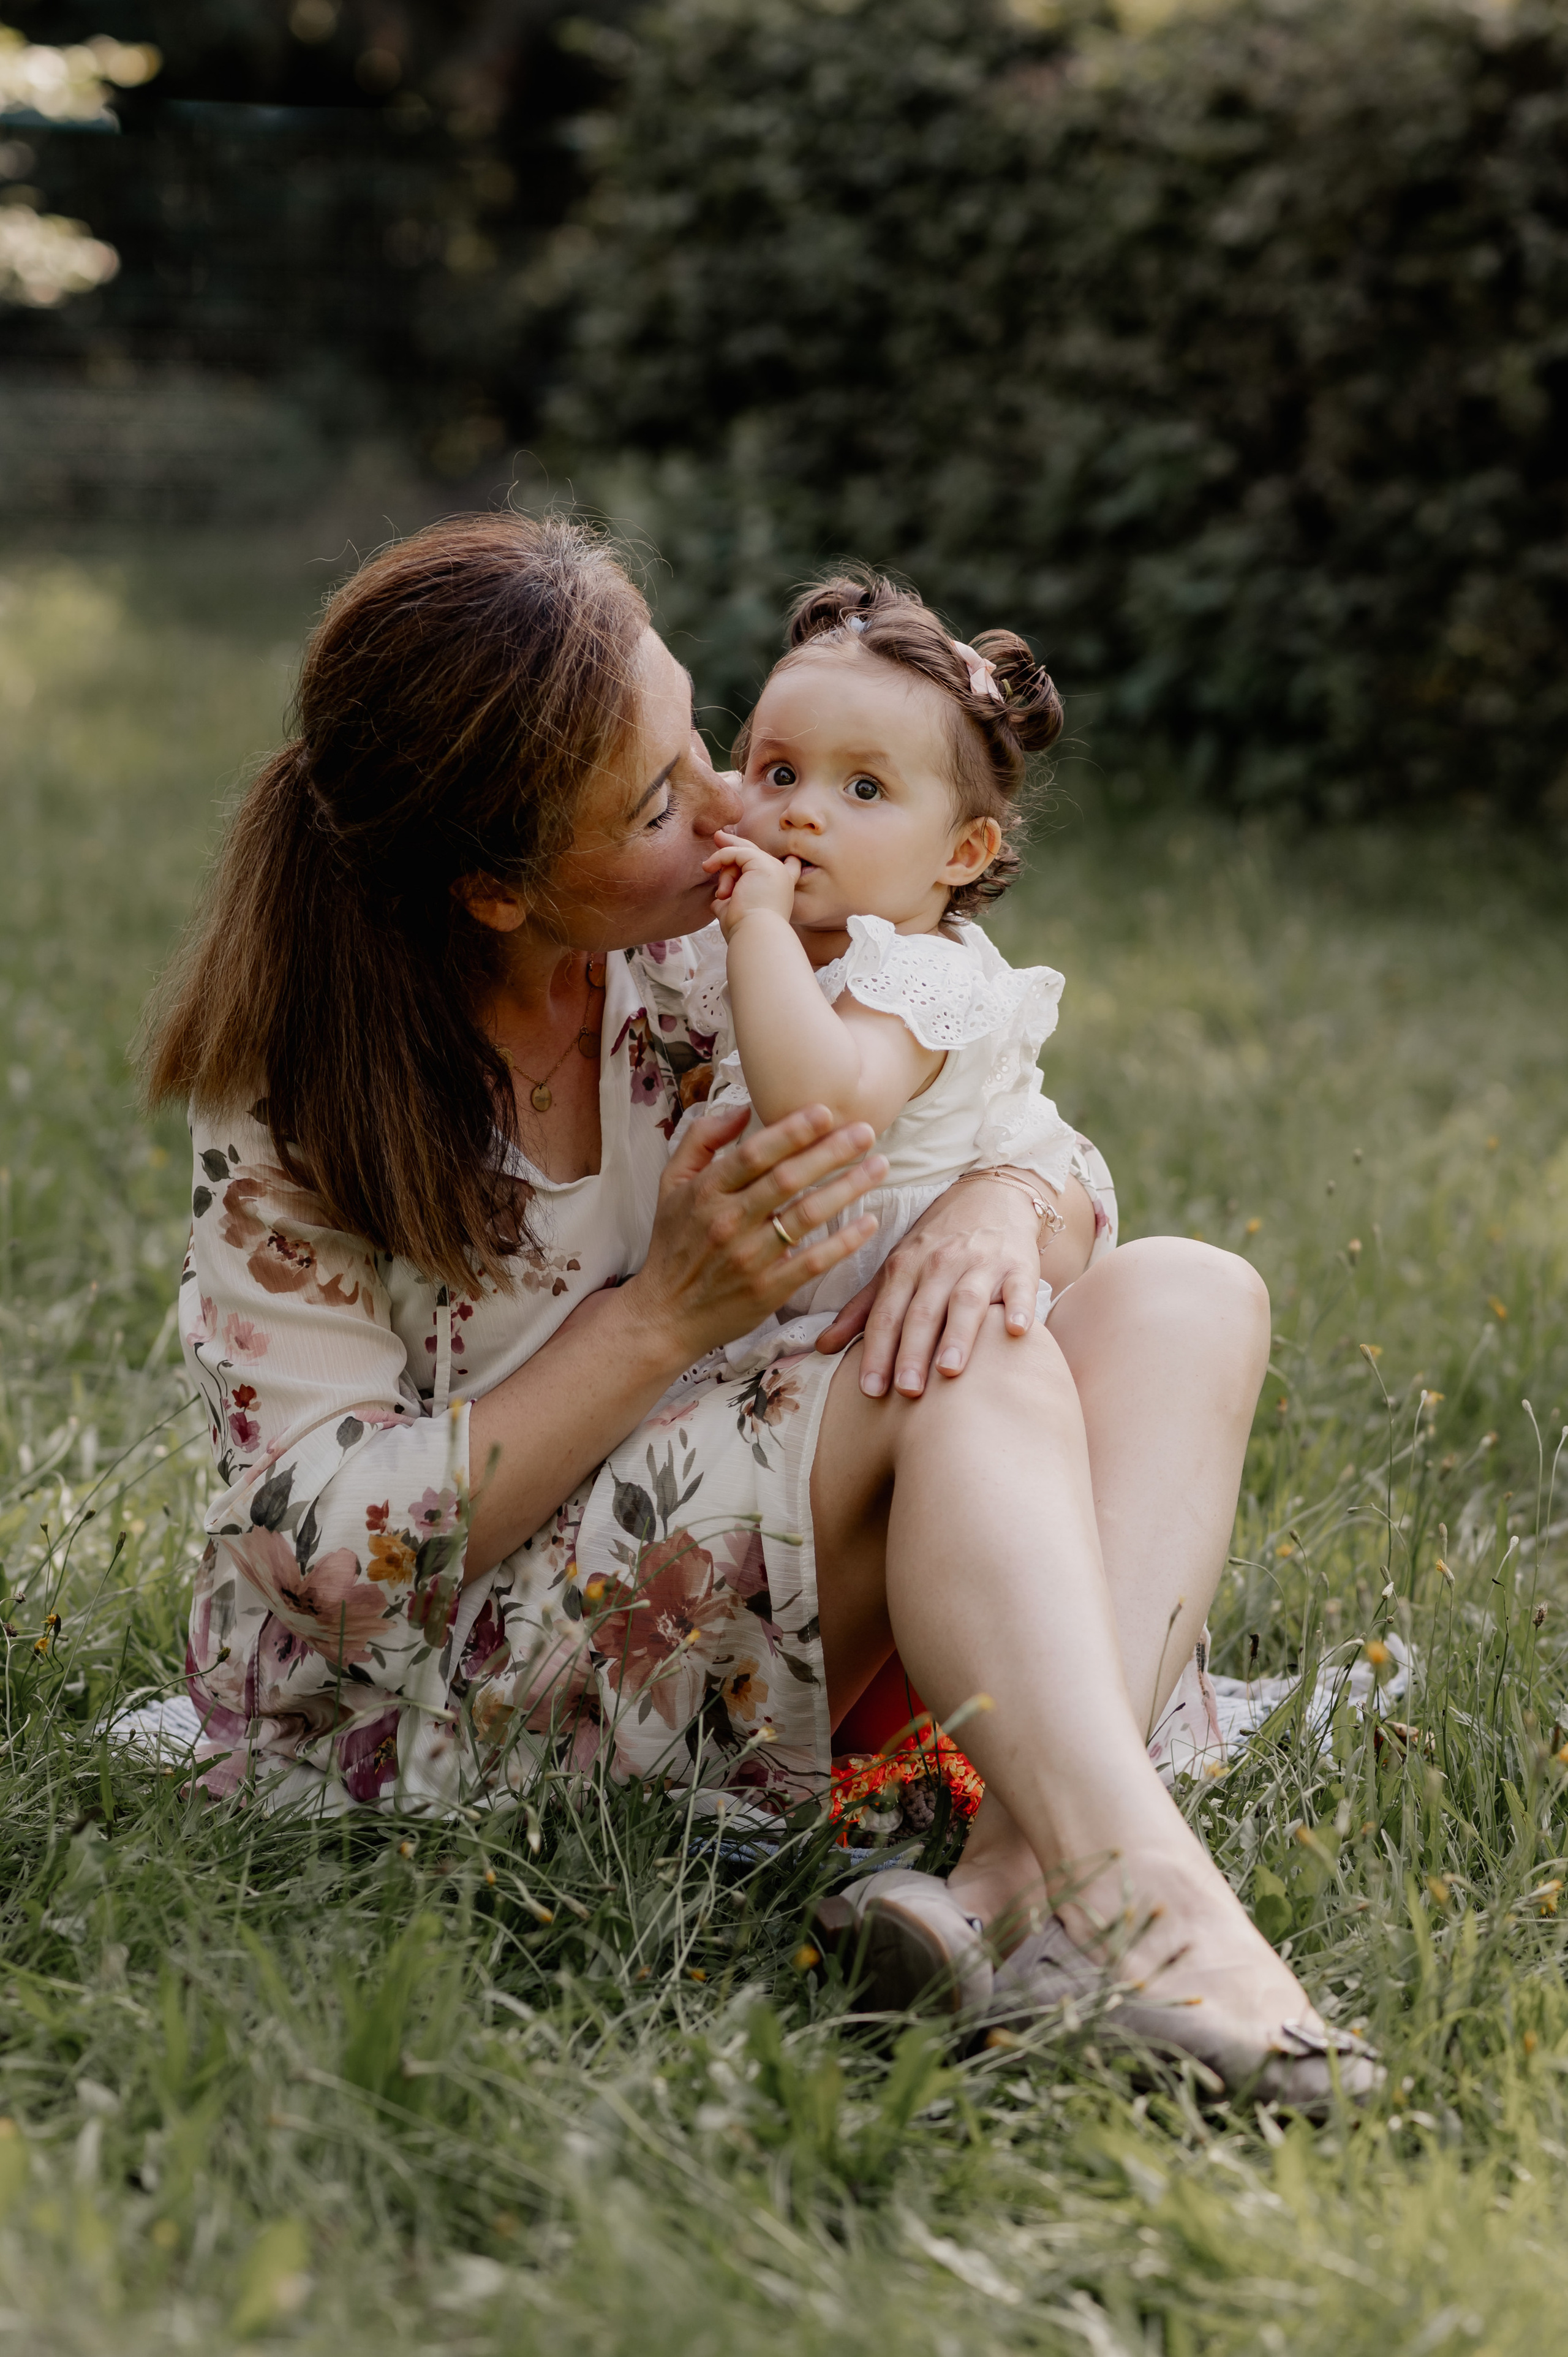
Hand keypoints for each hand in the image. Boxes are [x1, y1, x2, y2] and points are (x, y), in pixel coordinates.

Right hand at [629, 1100, 886, 1360]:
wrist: (665, 1315)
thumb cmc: (674, 1244)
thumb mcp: (671, 1184)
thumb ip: (701, 1140)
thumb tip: (743, 1109)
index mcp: (706, 1192)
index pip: (754, 1154)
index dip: (791, 1131)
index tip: (825, 1111)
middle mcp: (728, 1222)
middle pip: (788, 1179)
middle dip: (831, 1152)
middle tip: (866, 1131)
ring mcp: (750, 1258)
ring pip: (807, 1216)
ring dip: (848, 1188)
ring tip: (879, 1166)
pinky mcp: (768, 1289)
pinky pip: (814, 1260)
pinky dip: (844, 1241)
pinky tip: (869, 1221)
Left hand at [703, 830, 799, 936]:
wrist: (755, 936)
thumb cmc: (745, 932)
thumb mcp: (736, 913)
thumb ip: (729, 902)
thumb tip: (716, 901)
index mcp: (780, 891)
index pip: (790, 868)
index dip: (788, 862)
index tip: (788, 857)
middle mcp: (781, 877)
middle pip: (756, 854)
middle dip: (734, 845)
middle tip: (718, 837)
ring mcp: (774, 868)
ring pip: (742, 855)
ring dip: (725, 871)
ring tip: (722, 893)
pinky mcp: (762, 863)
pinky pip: (736, 852)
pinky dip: (720, 859)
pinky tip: (709, 867)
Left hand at [814, 1173, 1042, 1396]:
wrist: (990, 1193)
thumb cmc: (937, 1242)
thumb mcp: (895, 1268)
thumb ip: (862, 1310)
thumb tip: (822, 1347)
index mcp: (904, 1267)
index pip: (886, 1315)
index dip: (876, 1352)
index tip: (870, 1390)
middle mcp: (940, 1263)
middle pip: (922, 1312)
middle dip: (912, 1352)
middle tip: (907, 1392)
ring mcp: (981, 1263)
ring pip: (965, 1301)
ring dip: (957, 1336)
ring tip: (950, 1371)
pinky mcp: (1019, 1264)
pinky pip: (1020, 1287)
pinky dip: (1020, 1308)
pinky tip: (1017, 1331)